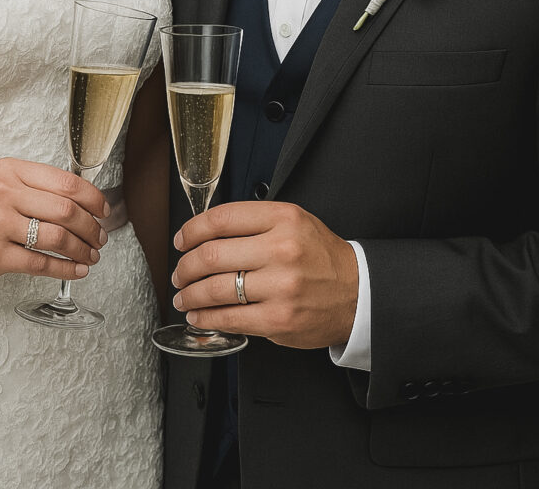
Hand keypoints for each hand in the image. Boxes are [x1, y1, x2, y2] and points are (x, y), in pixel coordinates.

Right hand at [0, 158, 108, 283]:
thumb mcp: (2, 182)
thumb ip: (37, 187)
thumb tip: (86, 203)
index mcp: (11, 170)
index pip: (65, 182)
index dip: (93, 198)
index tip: (103, 210)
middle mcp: (3, 193)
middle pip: (65, 210)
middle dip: (91, 227)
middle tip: (100, 237)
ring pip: (57, 237)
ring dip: (82, 249)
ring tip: (91, 255)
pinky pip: (40, 264)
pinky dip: (65, 269)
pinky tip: (77, 270)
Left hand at [172, 201, 357, 348]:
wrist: (358, 293)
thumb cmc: (320, 257)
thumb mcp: (293, 222)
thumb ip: (254, 222)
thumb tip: (205, 233)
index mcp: (282, 219)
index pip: (222, 219)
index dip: (192, 230)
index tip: (182, 240)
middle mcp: (281, 250)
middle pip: (212, 255)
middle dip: (186, 266)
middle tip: (179, 272)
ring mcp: (280, 287)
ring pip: (215, 289)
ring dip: (190, 294)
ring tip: (184, 295)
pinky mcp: (279, 319)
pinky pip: (230, 319)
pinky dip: (207, 318)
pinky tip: (199, 315)